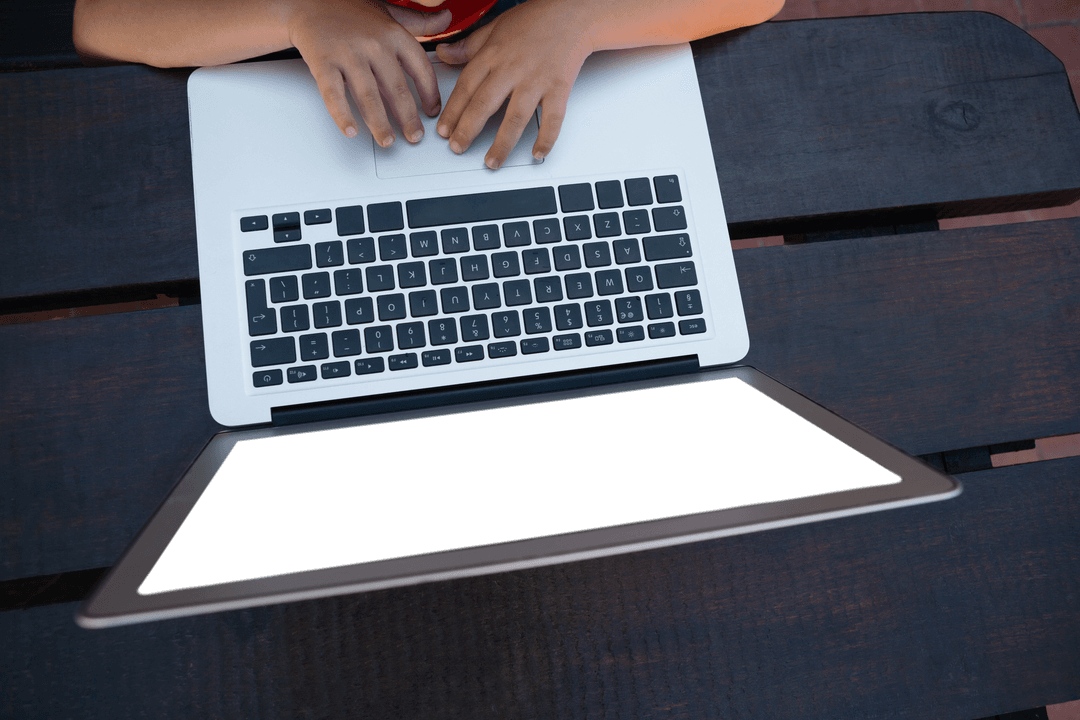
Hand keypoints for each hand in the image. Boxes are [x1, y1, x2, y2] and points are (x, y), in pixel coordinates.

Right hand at [286, 0, 452, 145]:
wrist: (307, 3)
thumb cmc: (349, 11)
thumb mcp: (388, 13)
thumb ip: (418, 21)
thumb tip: (446, 19)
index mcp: (393, 34)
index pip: (420, 69)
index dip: (430, 94)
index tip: (432, 112)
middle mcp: (373, 44)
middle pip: (397, 89)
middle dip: (408, 118)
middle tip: (414, 137)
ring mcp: (348, 54)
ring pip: (368, 96)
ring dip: (379, 124)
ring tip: (388, 141)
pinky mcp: (323, 63)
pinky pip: (334, 94)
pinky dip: (342, 115)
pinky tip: (351, 130)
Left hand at [434, 0, 593, 168]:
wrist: (574, 13)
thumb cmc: (536, 20)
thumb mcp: (495, 27)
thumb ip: (469, 46)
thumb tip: (444, 55)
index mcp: (494, 54)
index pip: (466, 87)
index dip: (453, 111)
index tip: (444, 130)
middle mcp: (513, 69)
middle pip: (485, 104)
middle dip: (468, 130)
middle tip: (457, 148)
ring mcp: (536, 80)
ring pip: (515, 117)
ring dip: (502, 143)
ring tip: (491, 162)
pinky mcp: (559, 88)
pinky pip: (553, 118)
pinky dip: (546, 139)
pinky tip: (537, 153)